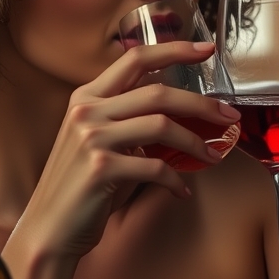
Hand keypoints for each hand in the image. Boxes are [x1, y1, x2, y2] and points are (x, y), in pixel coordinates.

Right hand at [0, 43, 240, 262]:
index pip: (136, 58)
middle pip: (159, 92)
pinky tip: (181, 190)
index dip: (175, 50)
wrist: (49, 229)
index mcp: (87, 97)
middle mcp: (86, 111)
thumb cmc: (80, 187)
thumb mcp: (99, 140)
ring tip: (211, 156)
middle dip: (202, 104)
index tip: (206, 49)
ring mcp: (92, 138)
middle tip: (229, 117)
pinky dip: (175, 180)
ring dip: (195, 143)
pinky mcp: (101, 168)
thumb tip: (179, 108)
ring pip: (162, 126)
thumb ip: (129, 119)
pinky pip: (155, 167)